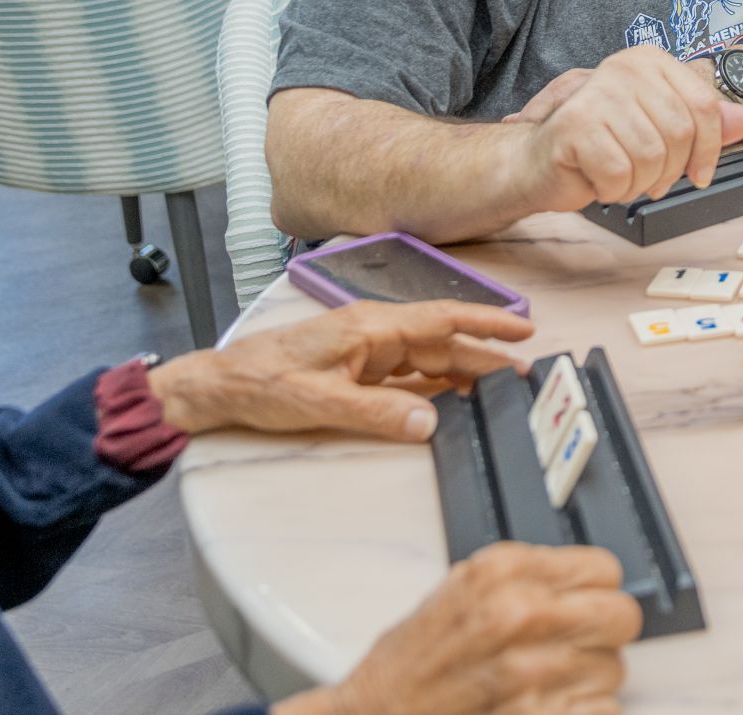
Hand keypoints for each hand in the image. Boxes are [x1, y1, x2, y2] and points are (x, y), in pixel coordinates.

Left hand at [147, 300, 532, 439]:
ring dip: (462, 373)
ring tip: (498, 391)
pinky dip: (434, 387)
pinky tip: (454, 400)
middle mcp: (374, 334)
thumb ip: (377, 413)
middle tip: (524, 377)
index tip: (524, 330)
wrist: (218, 389)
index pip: (441, 320)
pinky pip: (407, 376)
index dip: (486, 324)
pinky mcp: (357, 372)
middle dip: (484, 356)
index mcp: (370, 328)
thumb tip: (431, 422)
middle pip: (442, 343)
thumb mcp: (318, 402)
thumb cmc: (261, 385)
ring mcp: (366, 353)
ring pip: (428, 360)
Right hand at [277, 542, 640, 714]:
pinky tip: (549, 708)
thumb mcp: (459, 591)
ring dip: (588, 682)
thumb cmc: (410, 665)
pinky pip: (602, 710)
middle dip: (604, 636)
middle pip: (621, 616)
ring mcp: (529, 671)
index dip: (597, 593)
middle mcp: (520, 613)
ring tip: (546, 687)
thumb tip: (583, 581)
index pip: (606, 569)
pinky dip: (583, 712)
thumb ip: (523, 579)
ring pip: (613, 669)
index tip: (583, 608)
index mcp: (503, 571)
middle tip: (577, 649)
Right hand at [516, 46, 742, 208]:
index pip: (705, 107)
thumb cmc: (602, 145)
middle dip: (670, 171)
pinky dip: (614, 190)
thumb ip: (704, 124)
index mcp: (649, 62)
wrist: (538, 162)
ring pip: (652, 157)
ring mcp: (597, 93)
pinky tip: (599, 180)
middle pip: (680, 134)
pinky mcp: (575, 125)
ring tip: (621, 176)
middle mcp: (624, 68)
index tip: (700, 175)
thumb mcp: (660, 130)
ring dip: (640, 183)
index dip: (711, 150)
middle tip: (649, 180)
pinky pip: (620, 173)